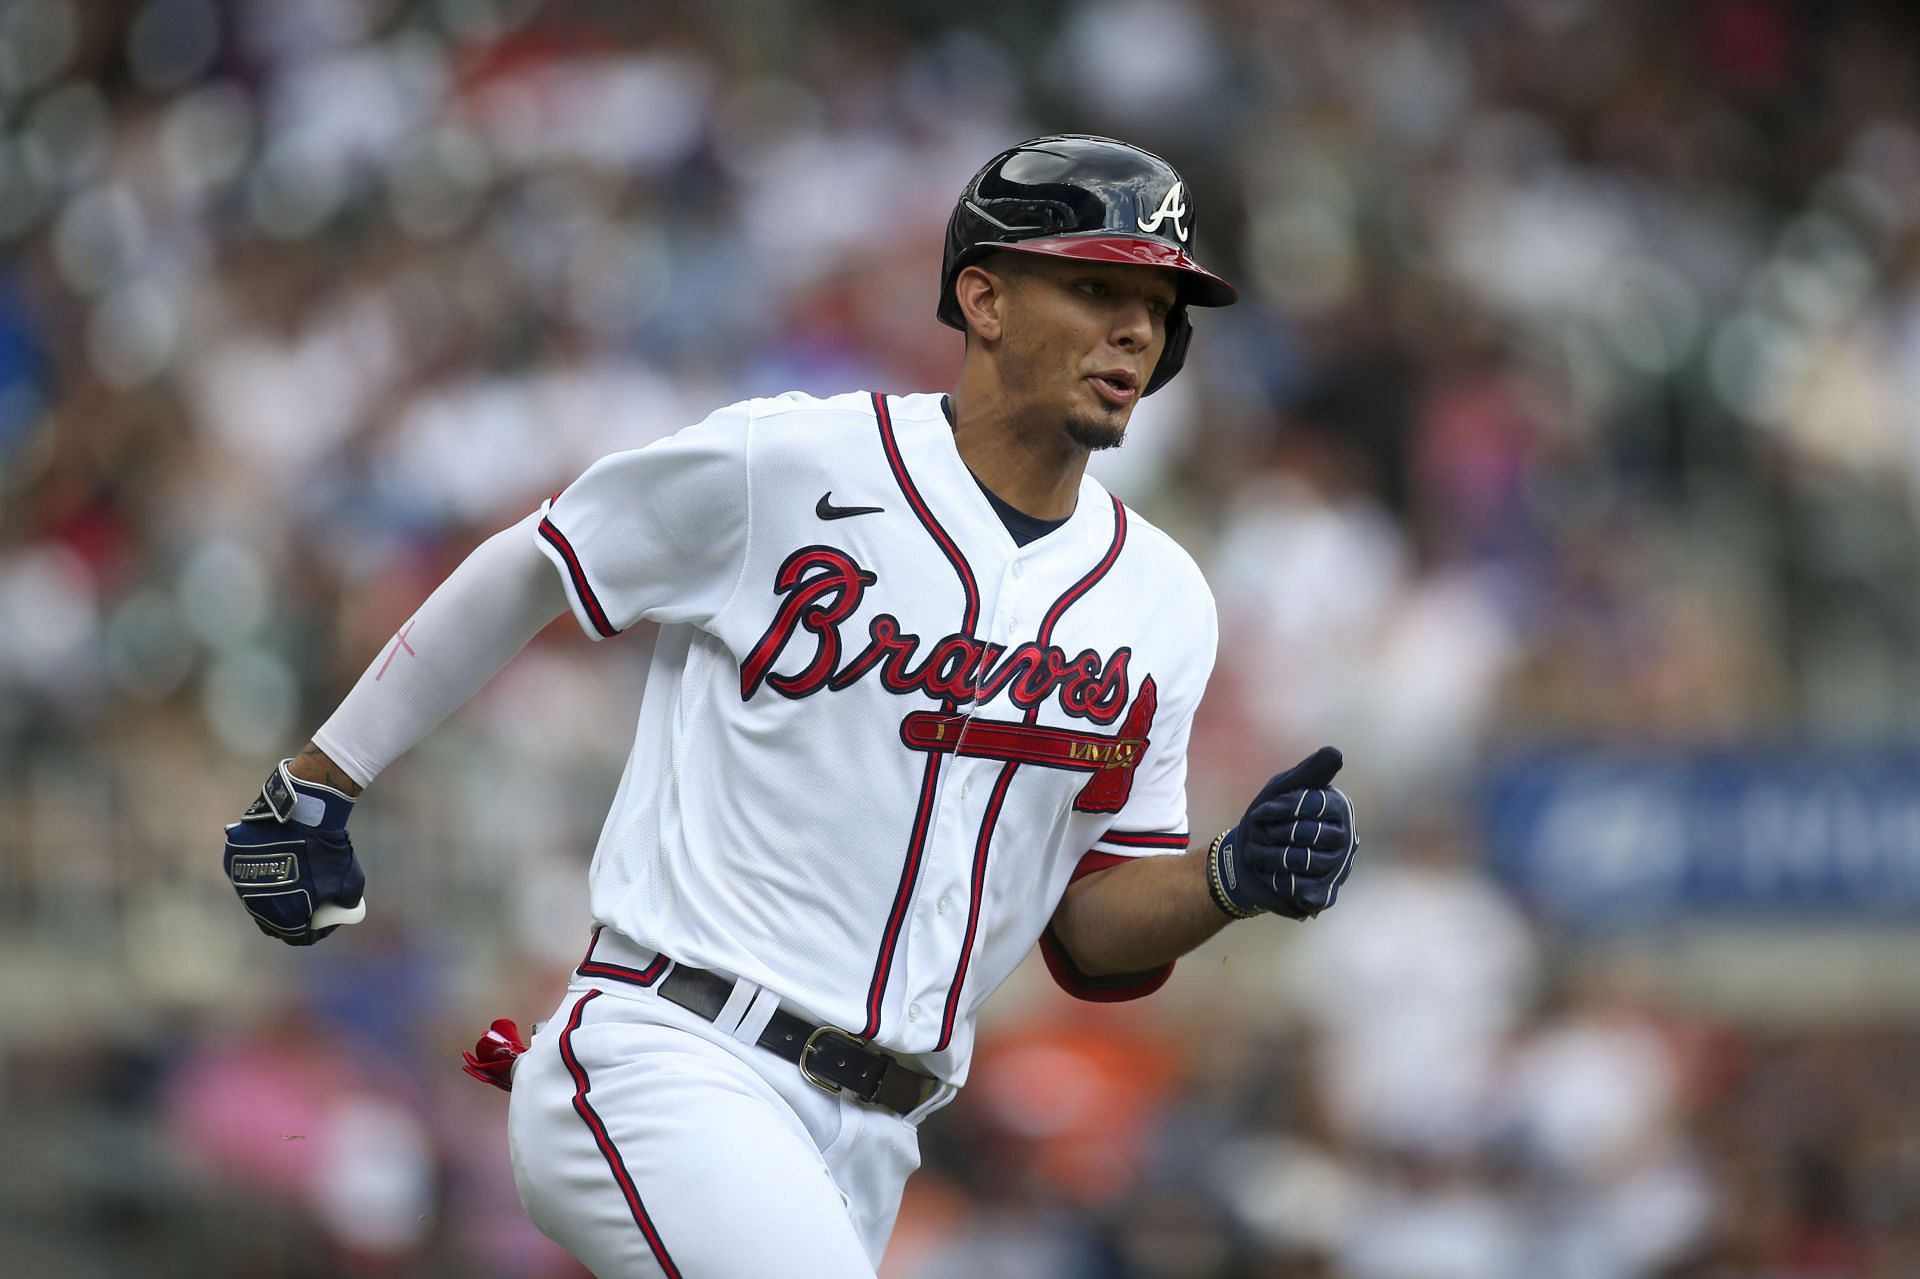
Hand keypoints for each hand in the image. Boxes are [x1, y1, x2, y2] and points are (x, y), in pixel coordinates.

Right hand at [223, 760, 366, 945]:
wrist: (302, 814)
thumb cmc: (328, 851)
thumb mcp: (350, 882)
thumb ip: (347, 902)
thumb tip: (344, 909)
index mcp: (284, 917)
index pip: (297, 936)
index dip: (313, 931)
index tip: (322, 919)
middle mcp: (256, 906)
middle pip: (274, 923)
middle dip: (292, 918)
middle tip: (308, 905)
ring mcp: (241, 885)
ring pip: (257, 901)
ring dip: (274, 898)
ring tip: (293, 883)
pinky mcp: (232, 864)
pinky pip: (247, 878)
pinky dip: (262, 876)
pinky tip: (278, 865)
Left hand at [1209, 746, 1357, 919]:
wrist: (1248, 860)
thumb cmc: (1268, 819)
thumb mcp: (1283, 788)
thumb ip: (1308, 773)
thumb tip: (1336, 753)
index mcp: (1338, 809)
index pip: (1310, 804)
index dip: (1280, 808)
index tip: (1260, 812)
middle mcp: (1345, 838)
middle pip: (1306, 833)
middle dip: (1272, 833)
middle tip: (1258, 834)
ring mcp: (1337, 868)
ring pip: (1301, 860)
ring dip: (1268, 856)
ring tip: (1256, 853)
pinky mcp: (1324, 893)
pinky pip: (1301, 888)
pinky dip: (1277, 880)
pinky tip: (1269, 875)